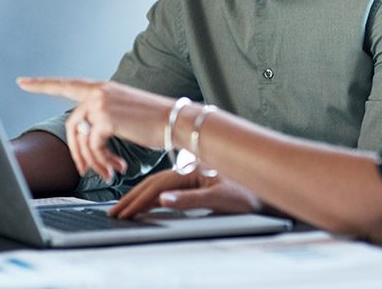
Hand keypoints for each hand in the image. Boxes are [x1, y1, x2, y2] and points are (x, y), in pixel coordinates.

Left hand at [16, 77, 172, 181]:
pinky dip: (102, 162)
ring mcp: (101, 103)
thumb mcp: (125, 115)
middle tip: (84, 172)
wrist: (177, 122)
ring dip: (93, 161)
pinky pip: (93, 146)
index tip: (21, 81)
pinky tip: (117, 169)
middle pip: (72, 124)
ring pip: (82, 138)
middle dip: (77, 152)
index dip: (42, 84)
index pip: (68, 84)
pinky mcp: (106, 118)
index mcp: (104, 88)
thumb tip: (87, 141)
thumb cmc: (157, 122)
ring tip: (108, 173)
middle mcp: (100, 92)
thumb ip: (104, 119)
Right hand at [109, 171, 262, 218]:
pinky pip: (169, 188)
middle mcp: (191, 168)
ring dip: (141, 197)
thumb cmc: (249, 193)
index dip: (138, 200)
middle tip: (113, 213)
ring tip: (124, 209)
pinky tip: (148, 203)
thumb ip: (190, 199)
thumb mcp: (220, 198)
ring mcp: (193, 174)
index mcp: (192, 169)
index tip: (122, 213)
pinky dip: (154, 196)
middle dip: (132, 198)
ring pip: (160, 185)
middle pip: (155, 183)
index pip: (158, 186)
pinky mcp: (198, 181)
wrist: (267, 188)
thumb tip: (163, 200)